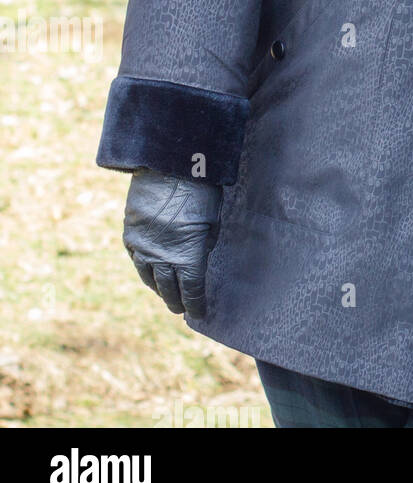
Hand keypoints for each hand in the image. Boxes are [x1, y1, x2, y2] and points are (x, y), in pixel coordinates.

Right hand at [122, 169, 222, 318]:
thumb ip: (205, 242)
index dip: (196, 304)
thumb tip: (199, 255)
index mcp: (187, 256)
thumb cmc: (200, 191)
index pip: (192, 289)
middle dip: (176, 300)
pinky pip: (136, 260)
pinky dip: (144, 269)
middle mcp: (162, 257)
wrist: (167, 168)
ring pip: (149, 277)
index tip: (199, 314)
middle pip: (169, 288)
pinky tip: (148, 272)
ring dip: (158, 288)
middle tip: (181, 309)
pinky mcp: (130, 235)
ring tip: (165, 294)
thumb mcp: (212, 220)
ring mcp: (143, 248)